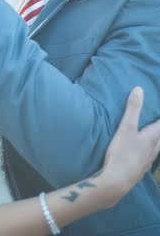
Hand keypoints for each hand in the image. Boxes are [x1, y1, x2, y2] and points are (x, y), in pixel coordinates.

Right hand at [102, 87, 159, 203]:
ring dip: (157, 141)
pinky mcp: (140, 170)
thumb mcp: (125, 128)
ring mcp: (147, 162)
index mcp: (152, 138)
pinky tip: (143, 153)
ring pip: (157, 149)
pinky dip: (149, 151)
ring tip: (154, 136)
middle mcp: (153, 150)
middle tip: (157, 123)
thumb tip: (139, 89)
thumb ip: (133, 109)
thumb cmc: (122, 153)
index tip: (159, 110)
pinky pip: (149, 158)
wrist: (116, 182)